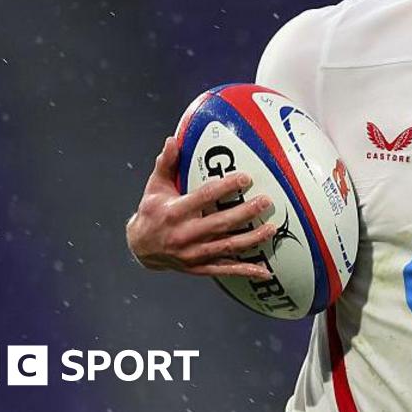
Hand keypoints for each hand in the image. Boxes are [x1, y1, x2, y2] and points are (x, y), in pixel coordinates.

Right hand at [126, 135, 274, 279]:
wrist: (140, 248)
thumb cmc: (152, 212)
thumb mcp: (155, 187)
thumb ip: (166, 164)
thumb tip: (173, 140)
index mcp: (175, 212)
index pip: (204, 197)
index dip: (226, 187)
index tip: (245, 178)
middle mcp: (185, 234)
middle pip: (221, 223)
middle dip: (245, 213)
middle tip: (266, 202)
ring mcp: (193, 254)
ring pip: (227, 247)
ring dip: (251, 239)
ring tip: (271, 229)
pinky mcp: (199, 268)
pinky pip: (225, 269)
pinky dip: (245, 271)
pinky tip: (264, 270)